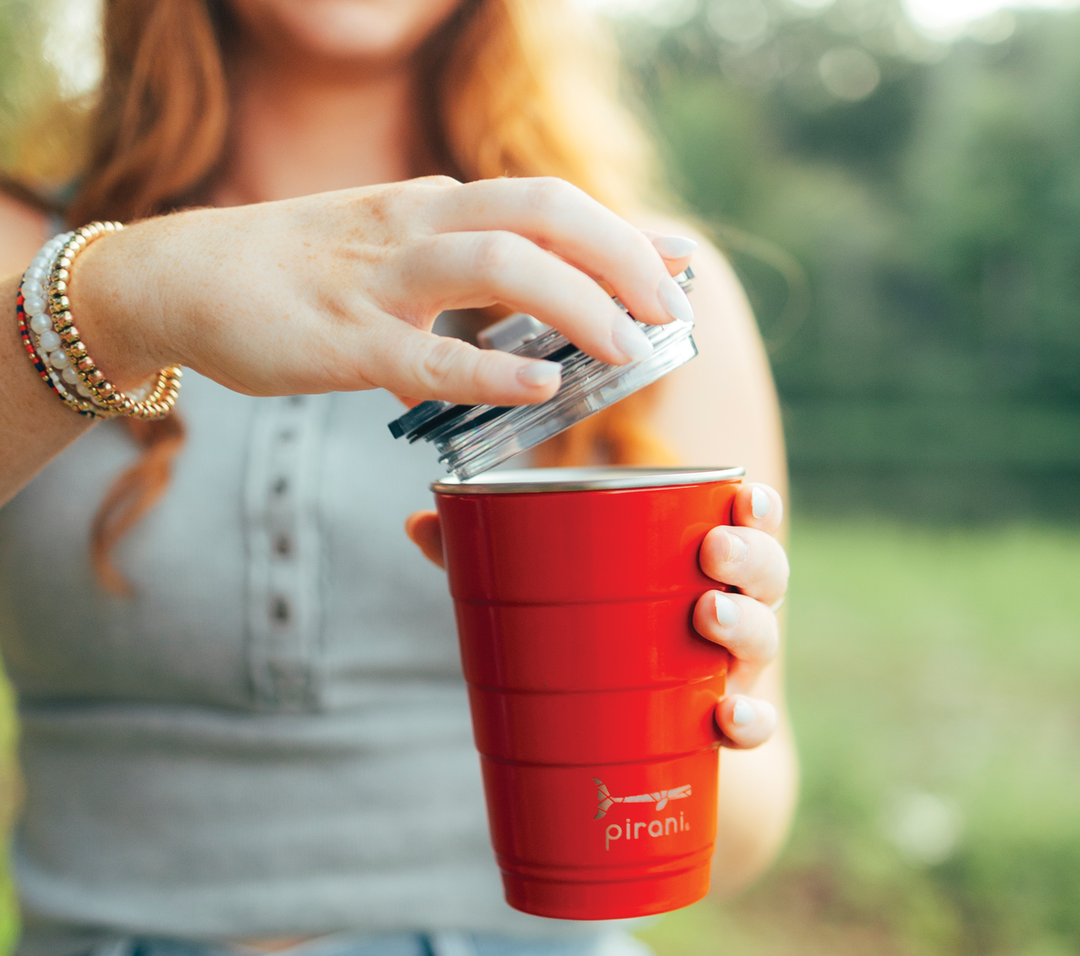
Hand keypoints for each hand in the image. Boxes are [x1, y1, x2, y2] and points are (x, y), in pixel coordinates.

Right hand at [70, 176, 694, 404]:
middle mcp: (416, 226)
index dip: (621, 231)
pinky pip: (432, 351)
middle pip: (544, 212)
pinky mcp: (345, 340)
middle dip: (620, 254)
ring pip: (500, 266)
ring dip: (578, 302)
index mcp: (429, 209)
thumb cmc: (285, 274)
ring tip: (628, 345)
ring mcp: (381, 280)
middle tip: (671, 305)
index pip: (546, 202)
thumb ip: (449, 284)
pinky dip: (495, 366)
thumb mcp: (380, 254)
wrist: (179, 278)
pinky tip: (543, 382)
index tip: (678, 259)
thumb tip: (511, 337)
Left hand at [406, 478, 788, 753]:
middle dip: (749, 557)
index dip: (755, 508)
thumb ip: (493, 558)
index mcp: (696, 568)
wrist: (633, 748)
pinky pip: (753, 726)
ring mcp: (731, 672)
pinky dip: (746, 724)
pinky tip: (724, 720)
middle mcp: (727, 612)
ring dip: (747, 626)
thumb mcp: (554, 598)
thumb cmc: (596, 648)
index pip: (744, 525)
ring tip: (709, 615)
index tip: (741, 492)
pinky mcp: (723, 727)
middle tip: (711, 551)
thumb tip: (417, 522)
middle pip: (766, 576)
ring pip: (764, 641)